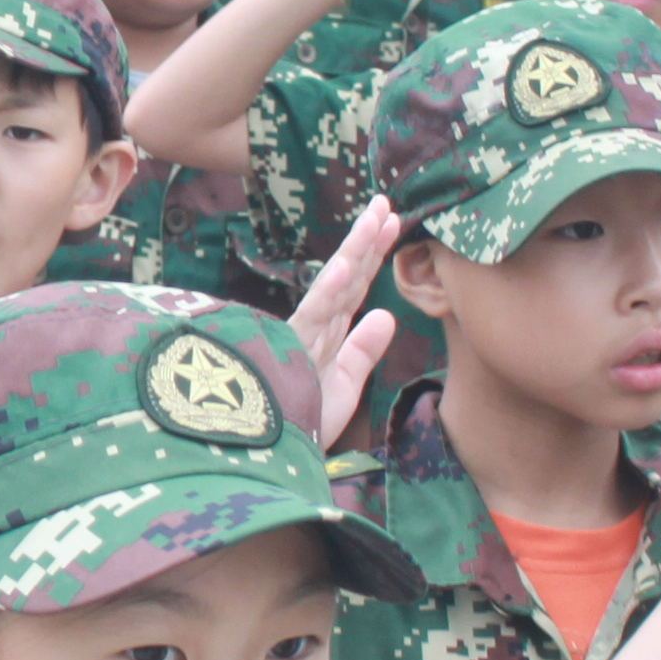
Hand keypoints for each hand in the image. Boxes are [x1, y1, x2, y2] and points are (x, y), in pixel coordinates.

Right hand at [289, 200, 403, 431]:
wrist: (268, 457)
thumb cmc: (300, 422)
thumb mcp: (343, 385)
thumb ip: (363, 351)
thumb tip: (386, 313)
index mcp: (328, 332)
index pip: (356, 285)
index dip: (374, 253)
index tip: (393, 220)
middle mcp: (316, 326)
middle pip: (348, 276)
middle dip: (366, 239)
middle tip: (386, 202)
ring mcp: (303, 336)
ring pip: (333, 287)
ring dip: (354, 251)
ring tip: (373, 219)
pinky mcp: (289, 351)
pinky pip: (311, 318)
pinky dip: (328, 292)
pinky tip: (344, 268)